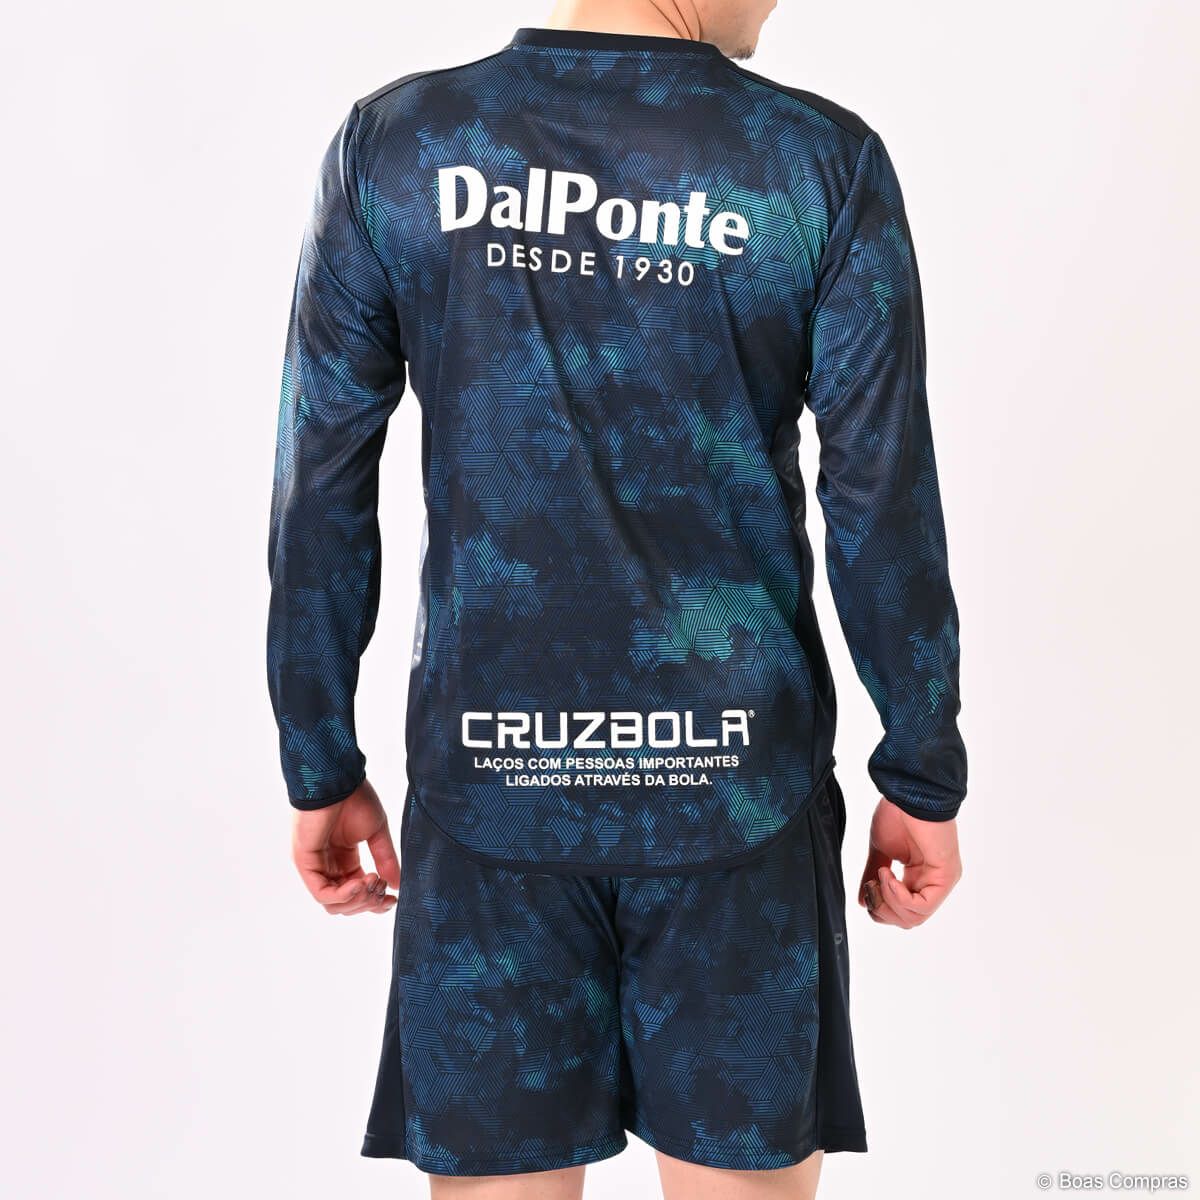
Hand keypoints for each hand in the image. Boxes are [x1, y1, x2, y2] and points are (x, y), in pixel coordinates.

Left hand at [291, 778, 399, 914]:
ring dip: (357, 900)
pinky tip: (361, 883)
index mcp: (344, 858)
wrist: (338, 780)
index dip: (375, 901)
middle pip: (346, 903)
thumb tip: (396, 886)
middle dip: (368, 902)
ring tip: (373, 883)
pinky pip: (322, 893)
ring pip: (333, 903)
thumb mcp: (376, 833)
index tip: (393, 899)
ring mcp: (314, 866)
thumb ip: (385, 859)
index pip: (358, 892)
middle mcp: (328, 865)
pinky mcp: (305, 863)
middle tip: (383, 889)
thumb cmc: (355, 799)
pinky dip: (344, 895)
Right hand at [858, 797, 961, 928]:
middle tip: (871, 885)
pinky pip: (921, 905)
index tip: (867, 886)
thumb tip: (863, 901)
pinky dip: (898, 895)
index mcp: (919, 877)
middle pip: (908, 920)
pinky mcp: (946, 876)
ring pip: (914, 918)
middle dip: (882, 909)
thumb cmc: (897, 814)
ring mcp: (942, 881)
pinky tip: (888, 874)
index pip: (902, 912)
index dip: (879, 907)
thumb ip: (873, 876)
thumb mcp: (880, 851)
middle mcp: (933, 883)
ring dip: (888, 900)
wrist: (908, 791)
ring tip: (880, 874)